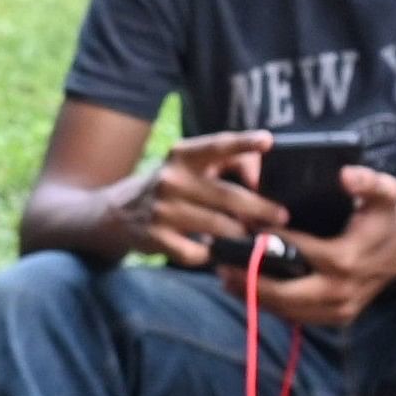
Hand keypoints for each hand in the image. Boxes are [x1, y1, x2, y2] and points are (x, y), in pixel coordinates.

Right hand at [120, 131, 284, 265]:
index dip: (243, 143)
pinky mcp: (157, 238)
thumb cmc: (168, 186)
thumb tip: (257, 178)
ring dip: (241, 235)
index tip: (268, 141)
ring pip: (219, 227)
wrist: (115, 213)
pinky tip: (214, 252)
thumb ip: (226, 162)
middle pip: (228, 196)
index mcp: (182, 155)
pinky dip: (212, 254)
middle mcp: (171, 180)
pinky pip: (198, 252)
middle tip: (281, 216)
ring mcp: (163, 210)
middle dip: (260, 209)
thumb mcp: (188, 165)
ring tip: (253, 239)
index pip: (217, 146)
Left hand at [234, 167, 395, 327]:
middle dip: (248, 281)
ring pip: (285, 310)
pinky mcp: (336, 319)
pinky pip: (296, 316)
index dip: (264, 241)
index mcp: (345, 259)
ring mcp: (338, 310)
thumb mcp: (385, 192)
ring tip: (225, 276)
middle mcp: (340, 291)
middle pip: (282, 293)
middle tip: (220, 264)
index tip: (239, 229)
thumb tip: (344, 176)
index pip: (293, 251)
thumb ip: (366, 180)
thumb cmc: (387, 217)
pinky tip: (248, 289)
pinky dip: (270, 305)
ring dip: (253, 295)